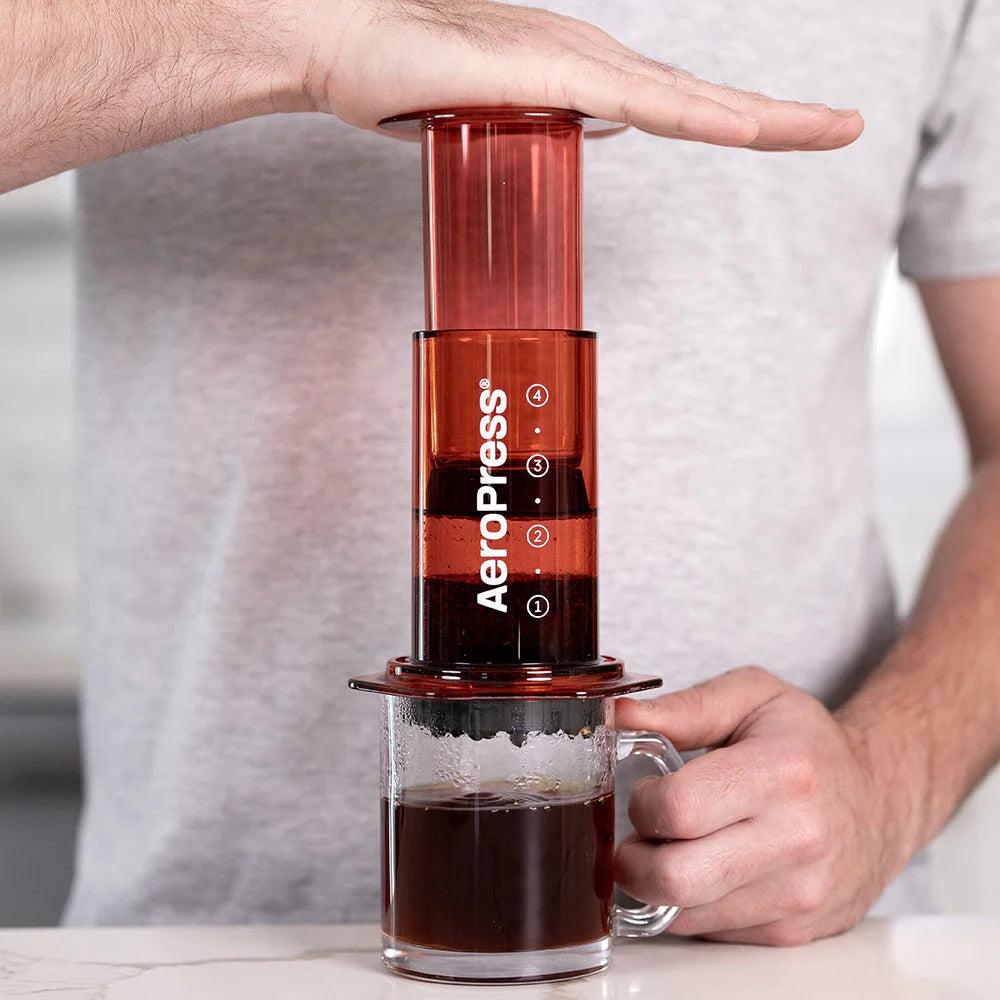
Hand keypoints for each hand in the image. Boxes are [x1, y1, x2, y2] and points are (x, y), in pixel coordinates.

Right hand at [294, 0, 862, 148]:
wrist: (338, 41)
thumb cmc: (395, 74)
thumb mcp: (483, 119)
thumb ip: (538, 128)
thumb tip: (585, 133)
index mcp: (575, 77)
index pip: (670, 104)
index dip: (729, 119)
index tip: (781, 134)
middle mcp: (588, 62)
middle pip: (697, 98)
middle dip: (777, 116)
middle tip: (845, 127)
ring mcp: (574, 64)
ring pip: (686, 99)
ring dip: (763, 117)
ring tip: (832, 129)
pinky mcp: (552, 71)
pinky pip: (641, 100)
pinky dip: (698, 117)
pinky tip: (750, 130)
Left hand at [614, 667, 913, 944]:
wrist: (881, 799)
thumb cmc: (808, 744)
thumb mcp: (752, 696)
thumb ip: (683, 707)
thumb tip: (617, 715)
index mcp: (782, 771)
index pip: (678, 809)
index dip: (643, 802)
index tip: (648, 792)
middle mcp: (797, 839)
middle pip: (675, 878)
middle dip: (633, 859)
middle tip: (639, 836)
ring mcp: (798, 894)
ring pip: (685, 914)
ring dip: (658, 885)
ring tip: (673, 848)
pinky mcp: (794, 932)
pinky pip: (711, 932)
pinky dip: (691, 905)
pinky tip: (705, 870)